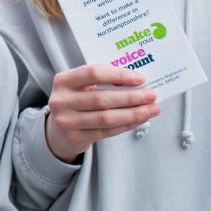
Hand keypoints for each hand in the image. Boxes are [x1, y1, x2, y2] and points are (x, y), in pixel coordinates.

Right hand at [45, 63, 160, 162]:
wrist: (58, 130)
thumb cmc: (76, 101)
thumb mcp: (81, 86)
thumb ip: (102, 82)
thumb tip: (137, 82)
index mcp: (63, 80)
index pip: (93, 73)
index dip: (119, 75)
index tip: (140, 78)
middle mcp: (61, 101)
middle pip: (102, 98)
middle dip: (131, 97)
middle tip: (152, 95)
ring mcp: (66, 121)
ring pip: (107, 117)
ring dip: (133, 113)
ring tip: (151, 109)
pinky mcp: (75, 138)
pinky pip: (107, 131)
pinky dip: (126, 125)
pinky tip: (140, 120)